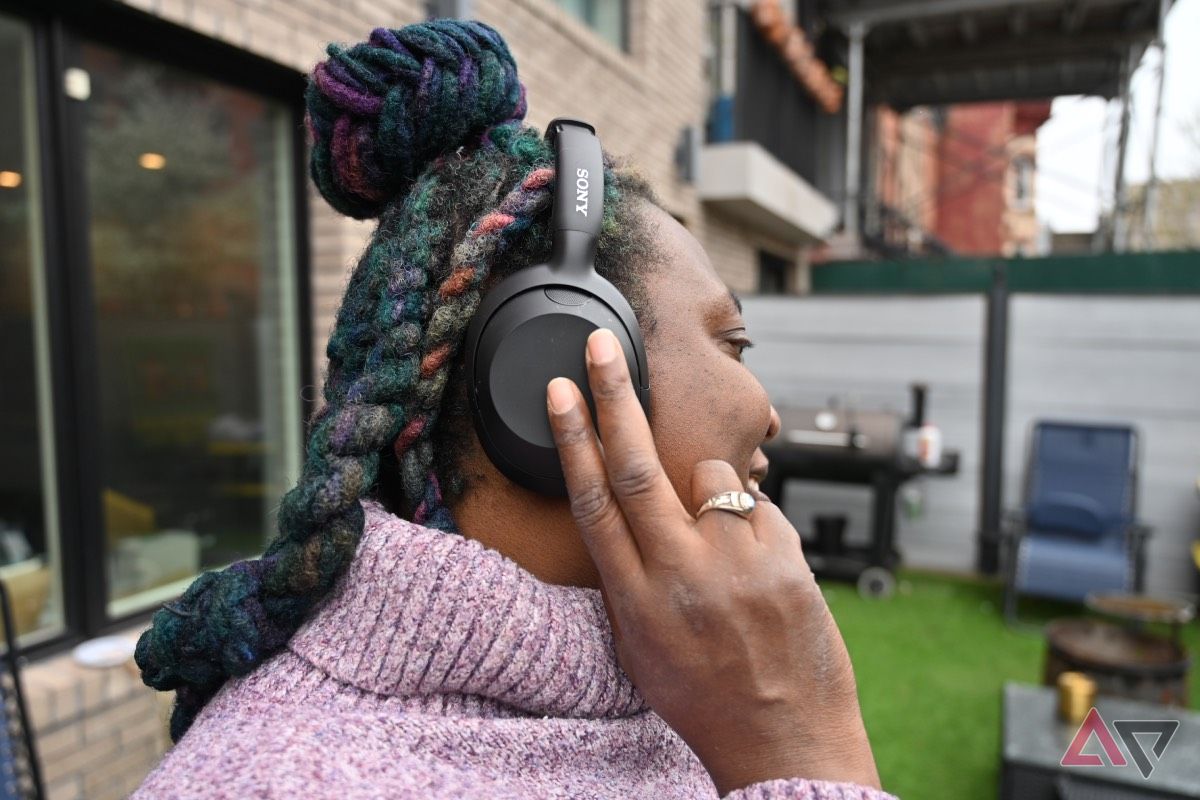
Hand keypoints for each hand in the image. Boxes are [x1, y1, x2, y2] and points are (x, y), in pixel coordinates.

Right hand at [545, 328, 880, 795]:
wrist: (785, 738)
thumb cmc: (706, 697)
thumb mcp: (640, 649)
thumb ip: (630, 578)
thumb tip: (624, 517)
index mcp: (635, 598)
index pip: (594, 501)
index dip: (573, 440)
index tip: (559, 391)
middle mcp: (680, 572)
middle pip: (638, 466)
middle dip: (615, 398)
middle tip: (602, 346)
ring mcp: (735, 561)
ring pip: (712, 477)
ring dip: (710, 487)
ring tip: (722, 542)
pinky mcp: (785, 556)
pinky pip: (759, 508)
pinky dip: (752, 522)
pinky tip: (758, 570)